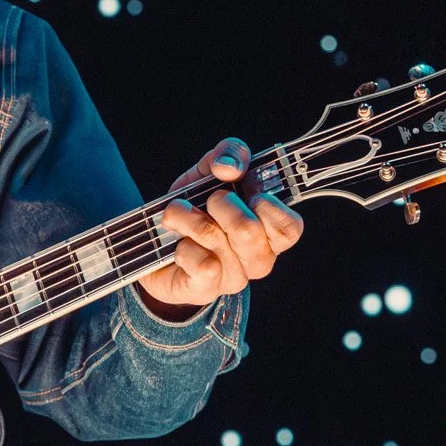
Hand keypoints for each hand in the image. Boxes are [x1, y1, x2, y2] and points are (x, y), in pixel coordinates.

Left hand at [136, 137, 303, 316]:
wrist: (155, 245)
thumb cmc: (194, 208)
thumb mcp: (209, 173)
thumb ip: (229, 155)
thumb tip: (229, 167)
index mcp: (271, 231)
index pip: (290, 227)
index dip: (267, 204)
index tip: (245, 190)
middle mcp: (259, 259)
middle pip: (249, 230)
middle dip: (220, 203)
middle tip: (208, 200)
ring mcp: (235, 277)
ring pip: (216, 240)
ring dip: (188, 218)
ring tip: (177, 215)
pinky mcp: (207, 290)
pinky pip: (201, 264)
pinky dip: (183, 246)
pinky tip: (178, 246)